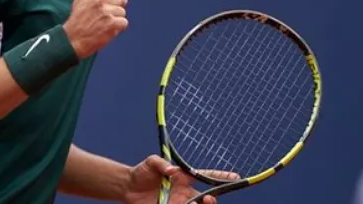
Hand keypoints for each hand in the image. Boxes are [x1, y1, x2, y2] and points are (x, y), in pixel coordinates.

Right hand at [63, 0, 128, 58]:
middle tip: (109, 16)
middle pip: (120, 0)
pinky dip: (119, 28)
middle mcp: (100, 1)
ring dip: (117, 19)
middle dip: (116, 8)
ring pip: (122, 12)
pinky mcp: (112, 23)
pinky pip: (124, 22)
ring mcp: (106, 12)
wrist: (72, 39)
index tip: (109, 4)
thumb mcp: (79, 1)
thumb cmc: (76, 22)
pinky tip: (110, 30)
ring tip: (107, 24)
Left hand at [123, 155, 239, 203]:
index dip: (220, 176)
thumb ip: (161, 164)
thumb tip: (171, 171)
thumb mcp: (150, 163)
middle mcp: (184, 192)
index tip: (234, 177)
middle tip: (209, 200)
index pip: (205, 176)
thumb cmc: (141, 172)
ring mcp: (178, 203)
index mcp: (183, 177)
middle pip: (205, 198)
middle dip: (211, 200)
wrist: (128, 187)